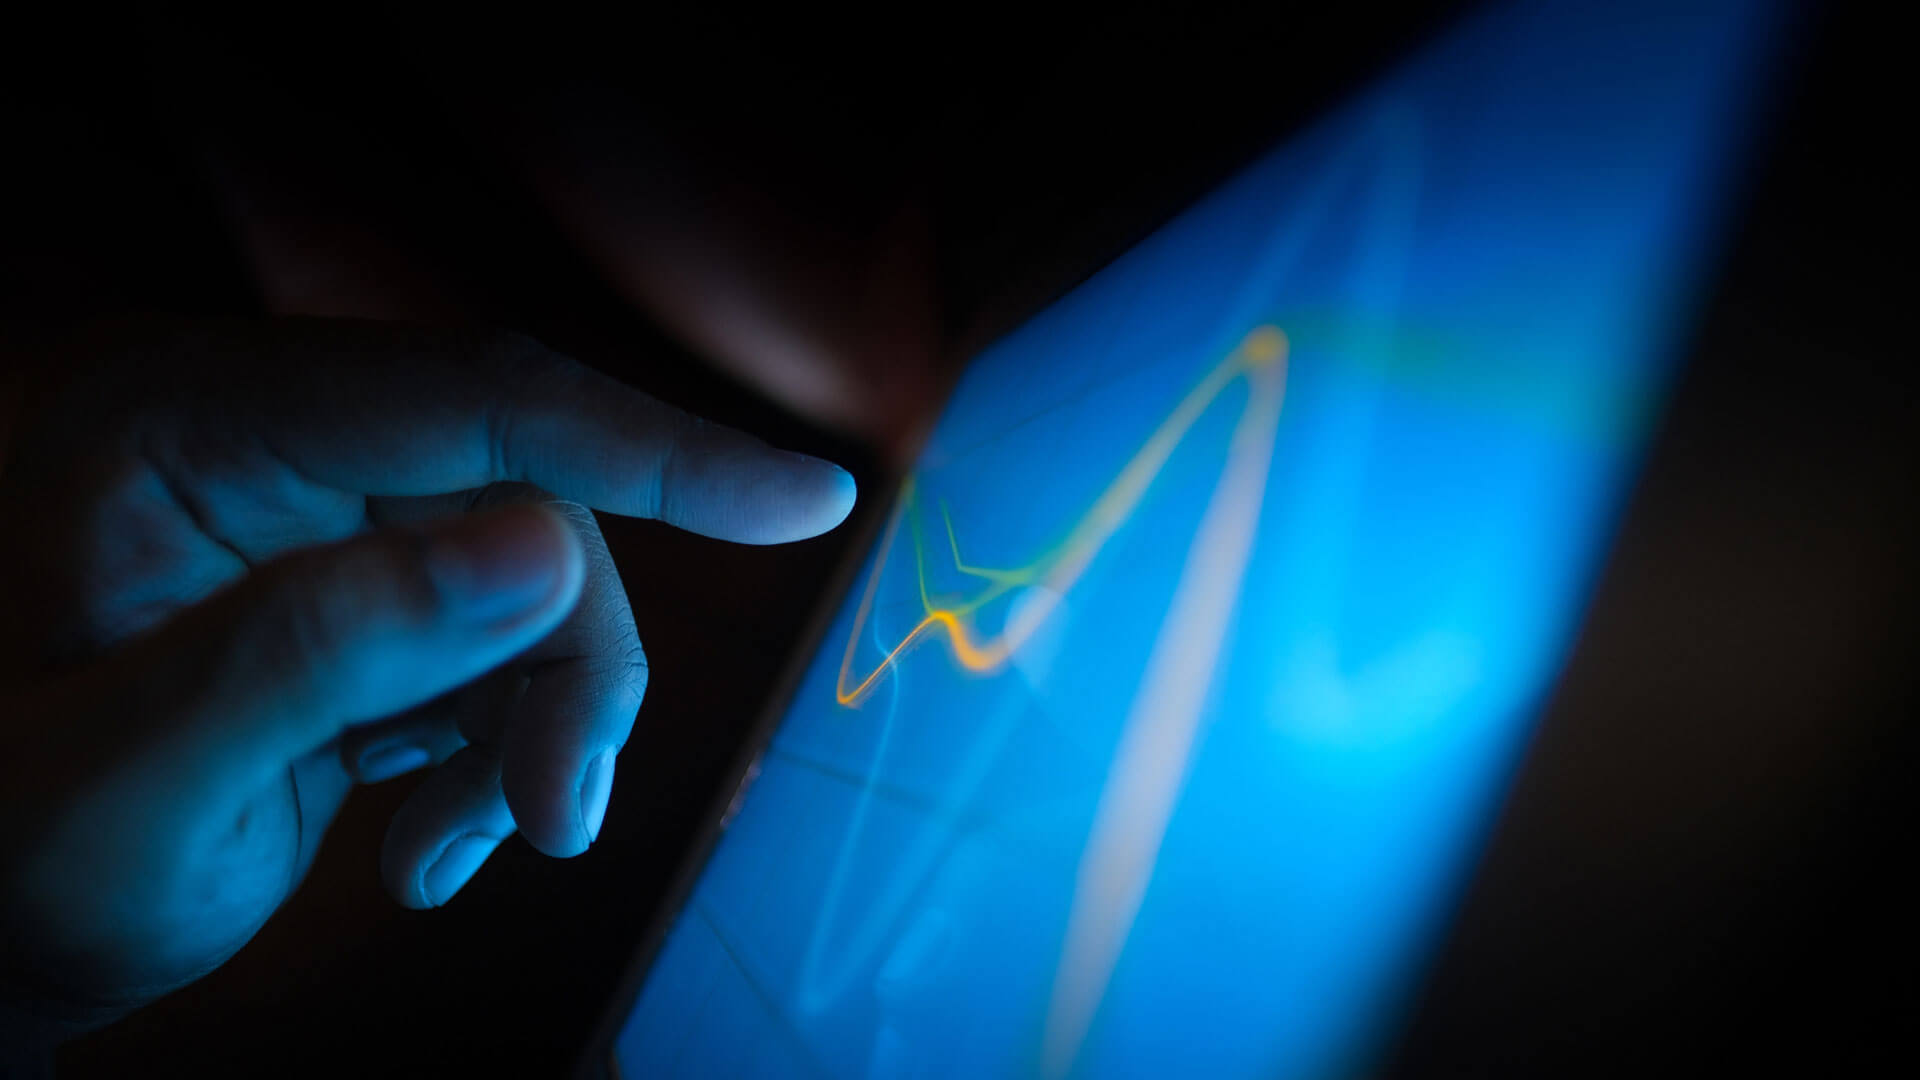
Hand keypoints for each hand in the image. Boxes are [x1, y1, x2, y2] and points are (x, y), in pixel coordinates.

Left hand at [0, 318, 853, 1031]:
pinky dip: (499, 750)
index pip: (464, 399)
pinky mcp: (356, 586)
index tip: (810, 498)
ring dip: (536, 728)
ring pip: (537, 585)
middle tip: (557, 818)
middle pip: (527, 501)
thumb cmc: (4, 861)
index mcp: (177, 423)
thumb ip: (316, 652)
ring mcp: (314, 513)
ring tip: (454, 854)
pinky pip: (503, 644)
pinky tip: (426, 841)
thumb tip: (545, 547)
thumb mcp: (130, 784)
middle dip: (567, 667)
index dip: (653, 448)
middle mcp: (261, 437)